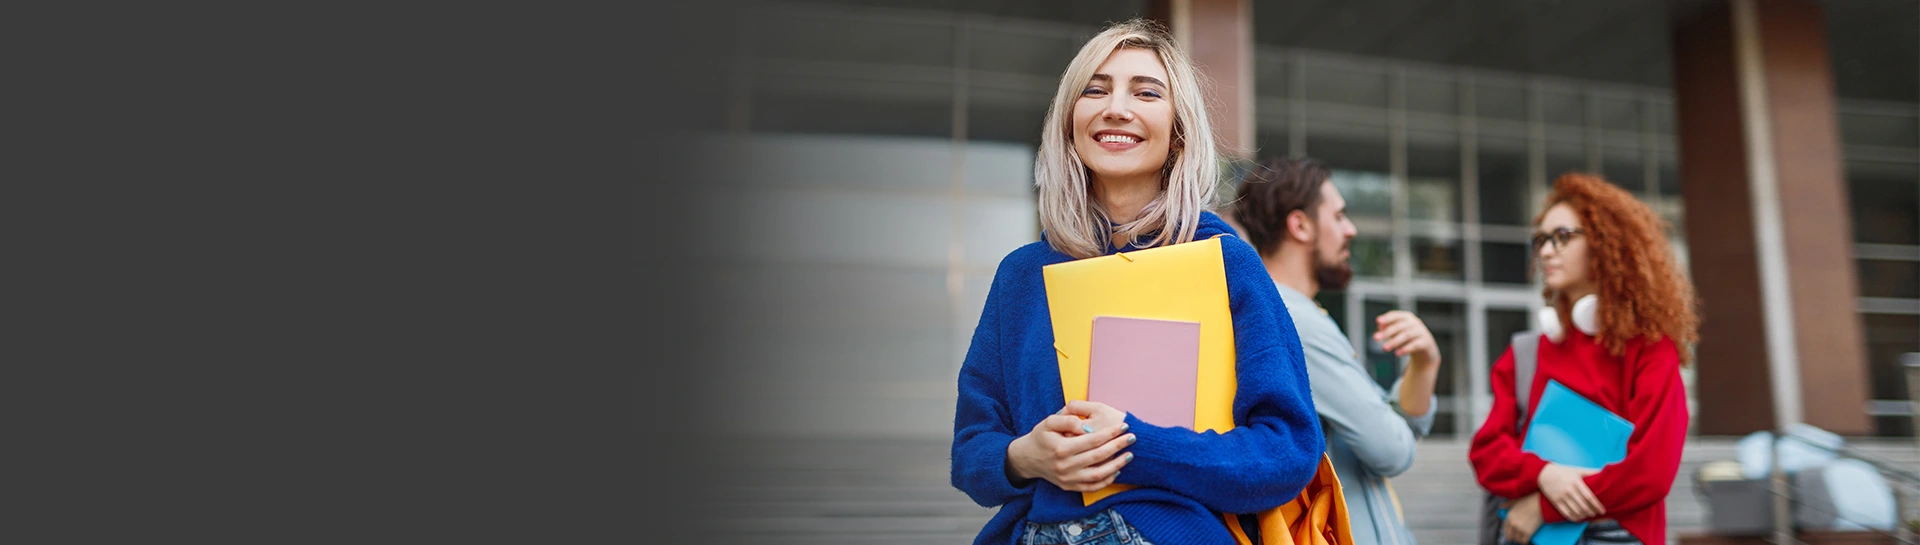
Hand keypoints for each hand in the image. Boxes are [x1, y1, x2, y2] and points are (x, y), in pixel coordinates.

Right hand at [1005, 401, 1134, 491]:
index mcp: (1061, 448)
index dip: (1110, 433)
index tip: (1124, 426)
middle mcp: (1065, 466)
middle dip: (1118, 446)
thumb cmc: (1041, 437)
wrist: (1027, 458)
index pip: (1092, 440)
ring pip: (1098, 475)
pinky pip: (1092, 487)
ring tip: (1129, 455)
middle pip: (1098, 456)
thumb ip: (1067, 420)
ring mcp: (1068, 479)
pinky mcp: (1069, 487)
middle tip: (1132, 438)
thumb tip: (1086, 426)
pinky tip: (1117, 470)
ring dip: (1117, 465)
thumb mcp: (1048, 422)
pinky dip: (1107, 480)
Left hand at [1373, 311, 1439, 365]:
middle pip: (1399, 326)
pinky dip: (1405, 349)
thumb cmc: (1409, 338)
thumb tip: (1380, 328)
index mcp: (1407, 317)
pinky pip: (1415, 345)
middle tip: (1376, 338)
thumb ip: (1388, 329)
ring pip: (1406, 335)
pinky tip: (1397, 353)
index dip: (1387, 318)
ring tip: (1384, 348)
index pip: (1396, 315)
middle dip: (1387, 332)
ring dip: (1394, 341)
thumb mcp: (1398, 333)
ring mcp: (1422, 332)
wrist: (1427, 349)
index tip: (1378, 321)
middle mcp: (1415, 323)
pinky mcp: (1426, 342)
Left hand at [1502, 492, 1543, 543]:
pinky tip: (1526, 539)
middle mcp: (1512, 524)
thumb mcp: (1515, 500)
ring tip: (1522, 537)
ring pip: (1517, 539)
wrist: (1540, 503)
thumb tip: (1501, 506)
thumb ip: (1508, 504)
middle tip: (1517, 537)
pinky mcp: (1528, 532)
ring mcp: (1520, 529)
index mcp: (1509, 517)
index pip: (1505, 529)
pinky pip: (1524, 541)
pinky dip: (1525, 541)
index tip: (1510, 534)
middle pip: (1510, 536)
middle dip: (1513, 537)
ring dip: (1519, 539)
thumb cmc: (1528, 500)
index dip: (1508, 532)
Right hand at [1536, 463, 1603, 520]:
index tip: (1602, 511)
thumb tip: (1604, 473)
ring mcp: (1562, 497)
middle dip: (1592, 512)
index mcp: (1576, 482)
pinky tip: (1578, 518)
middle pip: (1584, 506)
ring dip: (1584, 516)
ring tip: (1588, 515)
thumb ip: (1591, 472)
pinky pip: (1566, 513)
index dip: (1597, 505)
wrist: (1544, 474)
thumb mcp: (1577, 470)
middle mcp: (1569, 490)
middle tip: (1596, 514)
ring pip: (1576, 511)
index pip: (1589, 497)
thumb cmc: (1563, 472)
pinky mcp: (1556, 502)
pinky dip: (1574, 518)